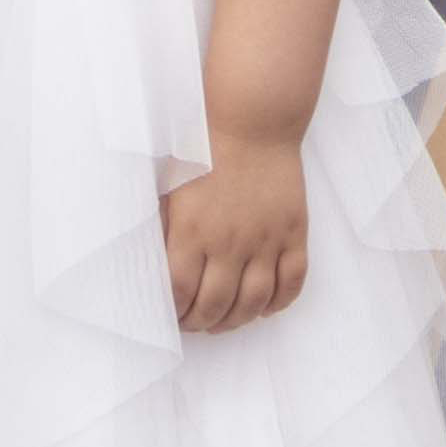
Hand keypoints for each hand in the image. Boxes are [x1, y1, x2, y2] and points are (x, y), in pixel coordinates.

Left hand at [160, 138, 309, 339]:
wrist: (251, 124)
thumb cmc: (202, 150)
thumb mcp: (169, 188)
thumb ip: (162, 229)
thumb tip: (152, 264)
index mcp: (192, 232)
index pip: (180, 293)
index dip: (174, 312)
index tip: (172, 314)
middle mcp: (229, 242)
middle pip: (215, 305)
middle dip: (201, 322)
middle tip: (196, 322)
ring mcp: (265, 240)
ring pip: (253, 302)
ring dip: (237, 320)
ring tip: (226, 321)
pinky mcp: (293, 233)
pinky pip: (292, 281)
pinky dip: (279, 302)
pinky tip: (265, 307)